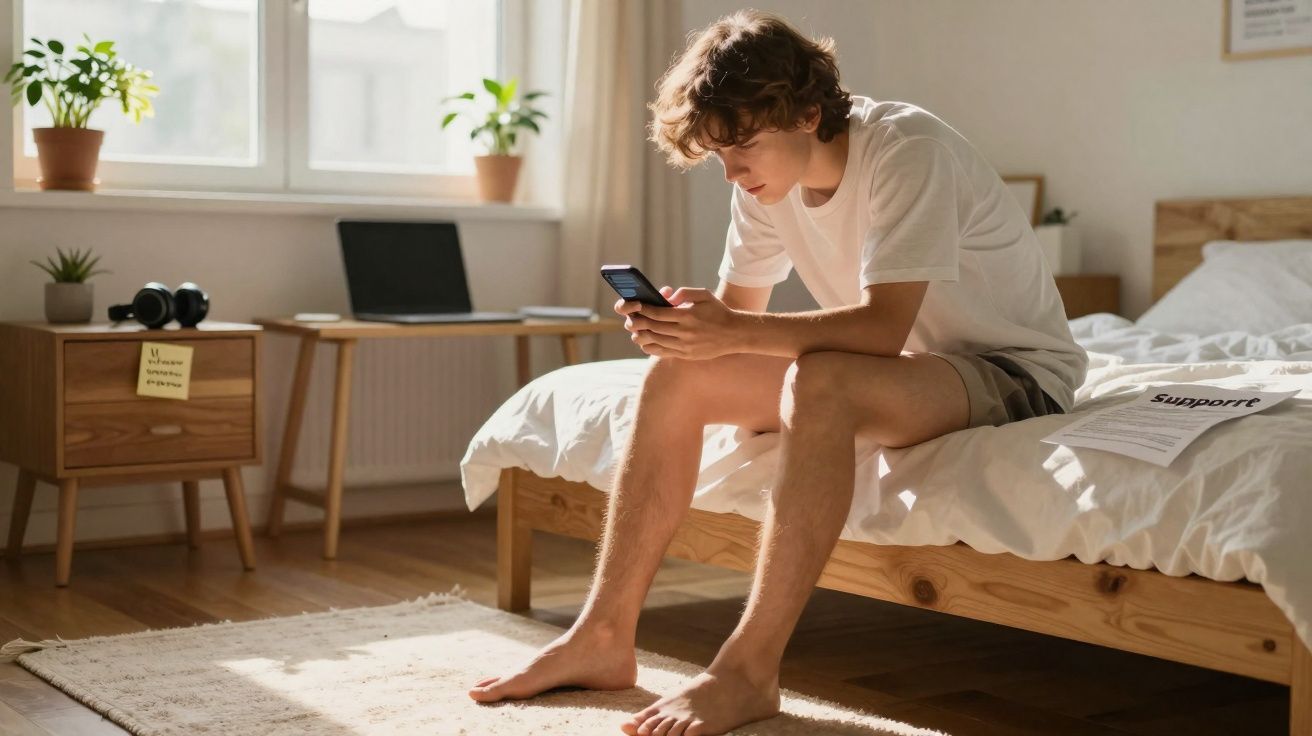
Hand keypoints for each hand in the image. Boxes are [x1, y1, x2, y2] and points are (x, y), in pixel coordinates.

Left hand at [618, 286, 741, 359]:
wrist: (734, 333)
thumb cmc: (717, 311)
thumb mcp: (704, 295)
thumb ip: (684, 292)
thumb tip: (667, 297)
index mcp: (687, 316)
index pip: (657, 313)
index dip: (643, 309)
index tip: (635, 305)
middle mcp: (685, 332)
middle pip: (653, 328)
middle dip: (639, 322)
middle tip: (631, 317)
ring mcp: (685, 346)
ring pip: (655, 341)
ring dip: (642, 335)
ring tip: (636, 329)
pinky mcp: (686, 355)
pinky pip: (663, 352)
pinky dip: (651, 347)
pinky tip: (646, 341)